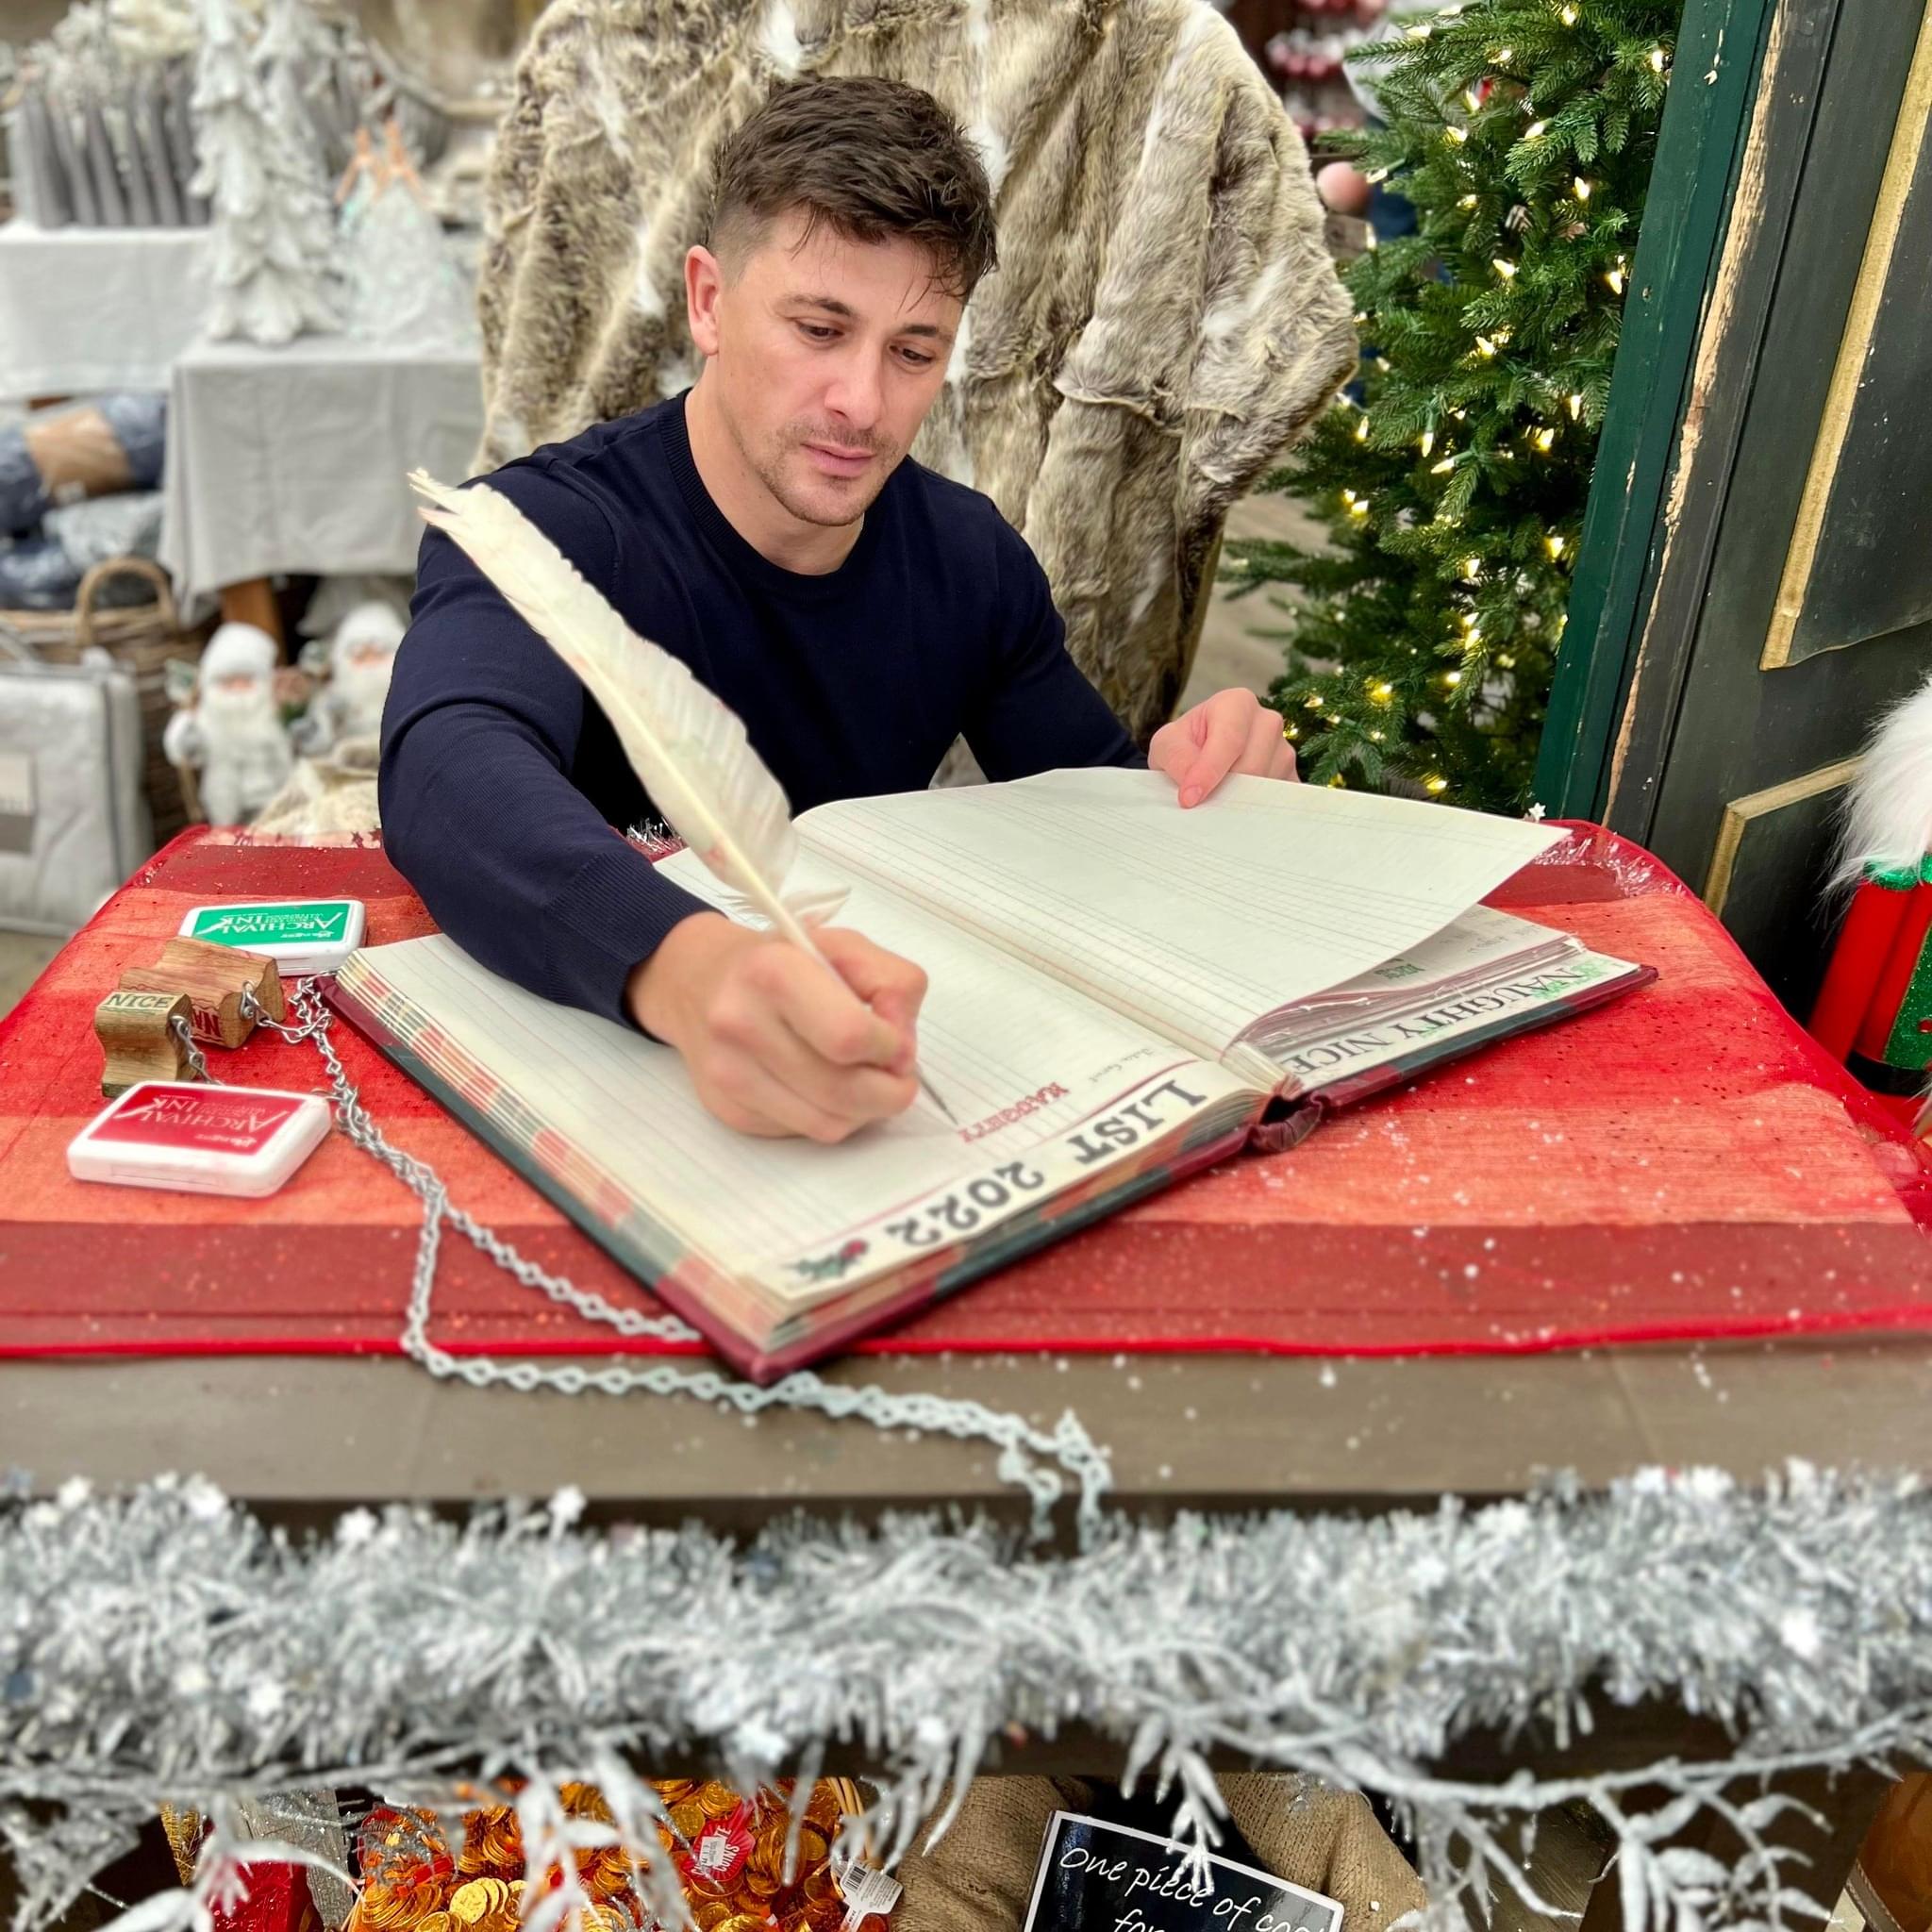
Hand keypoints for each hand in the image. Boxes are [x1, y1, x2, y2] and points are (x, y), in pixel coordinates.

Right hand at [626, 912, 926, 1141]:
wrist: (701, 982)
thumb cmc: (784, 962)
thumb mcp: (846, 947)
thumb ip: (894, 985)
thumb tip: (903, 1050)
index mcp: (774, 972)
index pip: (849, 1036)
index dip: (890, 1048)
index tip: (896, 1042)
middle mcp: (741, 1023)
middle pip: (844, 1092)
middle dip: (890, 1092)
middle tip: (897, 1076)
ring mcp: (730, 1073)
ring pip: (828, 1125)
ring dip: (863, 1111)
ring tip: (863, 1079)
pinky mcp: (728, 1110)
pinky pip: (803, 1133)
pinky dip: (829, 1116)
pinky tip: (823, 1086)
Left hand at [1148, 687, 1298, 807]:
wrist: (1200, 754)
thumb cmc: (1184, 744)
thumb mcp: (1167, 744)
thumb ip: (1177, 757)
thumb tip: (1194, 787)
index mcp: (1237, 703)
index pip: (1230, 741)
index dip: (1208, 772)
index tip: (1189, 799)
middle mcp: (1268, 722)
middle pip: (1252, 767)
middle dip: (1223, 789)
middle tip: (1200, 800)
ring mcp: (1285, 751)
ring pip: (1266, 788)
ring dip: (1237, 801)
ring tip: (1217, 795)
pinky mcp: (1292, 778)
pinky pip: (1279, 802)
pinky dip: (1255, 812)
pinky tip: (1236, 808)